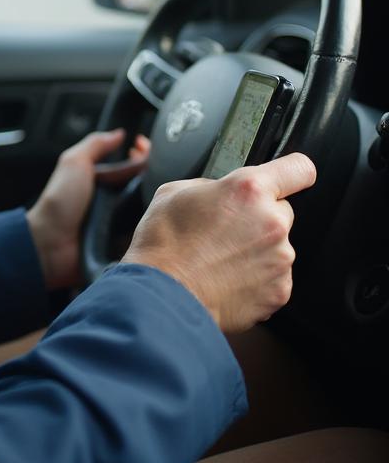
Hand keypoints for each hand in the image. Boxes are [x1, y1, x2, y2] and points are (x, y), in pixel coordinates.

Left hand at [26, 128, 149, 290]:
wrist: (52, 243)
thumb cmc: (59, 202)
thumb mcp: (74, 163)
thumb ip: (94, 145)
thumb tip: (118, 133)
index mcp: (102, 181)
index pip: (133, 166)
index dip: (145, 157)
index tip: (153, 149)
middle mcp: (114, 201)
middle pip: (145, 188)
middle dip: (157, 179)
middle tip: (165, 171)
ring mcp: (120, 223)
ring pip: (151, 210)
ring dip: (158, 203)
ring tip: (166, 194)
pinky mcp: (126, 244)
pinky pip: (148, 234)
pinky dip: (154, 227)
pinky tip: (162, 220)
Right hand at [121, 152, 316, 332]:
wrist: (163, 294)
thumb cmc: (164, 243)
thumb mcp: (176, 191)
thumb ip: (212, 186)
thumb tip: (222, 193)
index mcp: (249, 190)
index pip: (298, 169)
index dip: (292, 172)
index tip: (287, 178)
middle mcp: (272, 222)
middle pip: (282, 211)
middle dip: (260, 217)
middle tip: (227, 229)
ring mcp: (279, 260)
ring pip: (277, 247)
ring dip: (256, 250)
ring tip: (220, 258)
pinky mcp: (279, 292)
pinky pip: (274, 277)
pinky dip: (256, 278)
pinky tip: (226, 277)